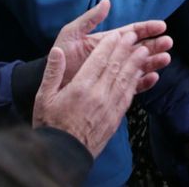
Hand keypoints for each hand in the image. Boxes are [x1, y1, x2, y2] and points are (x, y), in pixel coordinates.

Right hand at [33, 28, 172, 156]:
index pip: (99, 60)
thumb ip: (52, 72)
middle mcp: (98, 95)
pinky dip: (137, 82)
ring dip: (137, 63)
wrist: (63, 154)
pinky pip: (129, 95)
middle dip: (126, 49)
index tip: (117, 34)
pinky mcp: (116, 117)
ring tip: (145, 50)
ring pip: (127, 79)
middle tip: (135, 36)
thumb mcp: (43, 97)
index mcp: (80, 87)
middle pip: (116, 66)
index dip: (110, 45)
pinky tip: (142, 75)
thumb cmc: (50, 125)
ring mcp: (109, 106)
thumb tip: (57, 51)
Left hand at [52, 0, 168, 86]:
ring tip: (165, 59)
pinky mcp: (113, 88)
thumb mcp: (72, 33)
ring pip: (140, 65)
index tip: (162, 26)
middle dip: (156, 44)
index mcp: (109, 41)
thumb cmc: (60, 56)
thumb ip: (90, 18)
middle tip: (168, 43)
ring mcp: (116, 72)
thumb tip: (107, 2)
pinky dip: (144, 82)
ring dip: (154, 62)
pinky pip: (132, 85)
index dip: (148, 28)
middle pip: (141, 48)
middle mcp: (115, 55)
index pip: (132, 32)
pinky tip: (153, 78)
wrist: (52, 82)